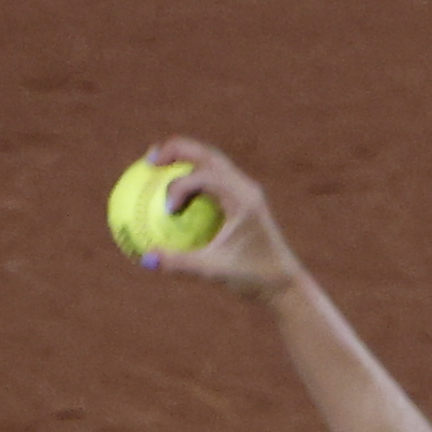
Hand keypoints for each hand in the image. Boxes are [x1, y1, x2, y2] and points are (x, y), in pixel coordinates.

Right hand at [127, 137, 300, 296]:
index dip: (180, 186)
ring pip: (212, 160)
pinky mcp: (244, 197)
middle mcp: (246, 188)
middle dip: (177, 150)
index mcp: (243, 200)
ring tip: (156, 163)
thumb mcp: (214, 272)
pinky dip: (192, 174)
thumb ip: (180, 263)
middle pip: (207, 154)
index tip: (168, 210)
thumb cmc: (252, 277)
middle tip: (149, 159)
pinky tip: (172, 187)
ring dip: (184, 157)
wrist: (284, 282)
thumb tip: (146, 258)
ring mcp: (247, 189)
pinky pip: (214, 176)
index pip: (206, 177)